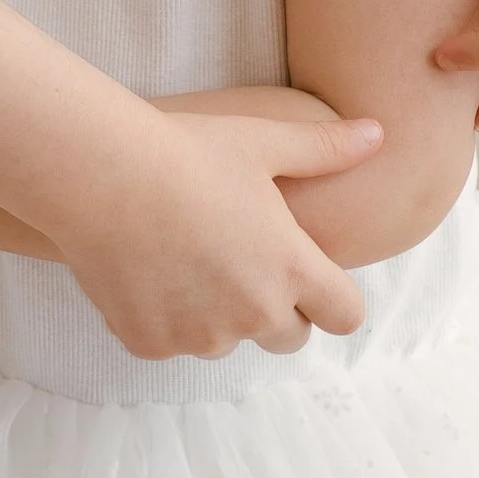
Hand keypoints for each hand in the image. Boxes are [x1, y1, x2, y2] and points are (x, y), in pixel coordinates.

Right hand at [43, 103, 382, 359]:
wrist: (100, 173)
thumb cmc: (185, 149)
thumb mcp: (261, 140)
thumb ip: (325, 148)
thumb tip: (378, 134)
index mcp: (291, 267)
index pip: (345, 315)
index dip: (332, 298)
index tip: (311, 277)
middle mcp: (254, 312)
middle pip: (289, 337)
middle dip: (274, 309)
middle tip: (238, 260)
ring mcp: (200, 334)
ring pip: (225, 339)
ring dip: (215, 314)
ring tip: (183, 257)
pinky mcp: (152, 343)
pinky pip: (169, 340)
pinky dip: (161, 316)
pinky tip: (143, 269)